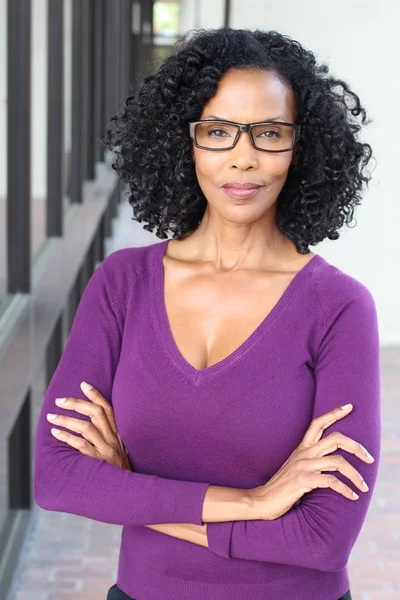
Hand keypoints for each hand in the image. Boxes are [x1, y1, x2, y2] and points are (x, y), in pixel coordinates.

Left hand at [46, 381, 130, 470]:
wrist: (128, 490)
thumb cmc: (119, 469)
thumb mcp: (120, 449)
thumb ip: (109, 436)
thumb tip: (91, 423)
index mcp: (118, 433)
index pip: (108, 408)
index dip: (96, 395)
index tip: (83, 384)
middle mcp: (113, 438)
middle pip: (96, 413)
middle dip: (76, 404)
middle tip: (60, 401)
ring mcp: (106, 449)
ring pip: (86, 427)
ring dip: (66, 419)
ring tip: (52, 416)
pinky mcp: (98, 461)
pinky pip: (81, 445)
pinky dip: (67, 436)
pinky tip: (56, 432)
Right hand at [249, 403, 374, 520]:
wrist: (263, 500)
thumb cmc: (283, 486)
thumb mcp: (297, 468)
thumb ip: (313, 462)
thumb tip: (334, 463)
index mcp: (302, 448)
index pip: (318, 424)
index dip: (334, 413)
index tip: (349, 406)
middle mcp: (304, 453)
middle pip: (335, 439)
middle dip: (356, 447)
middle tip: (370, 458)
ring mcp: (303, 465)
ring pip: (338, 461)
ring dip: (355, 475)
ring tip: (363, 487)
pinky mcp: (303, 480)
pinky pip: (331, 481)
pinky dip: (345, 489)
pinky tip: (351, 496)